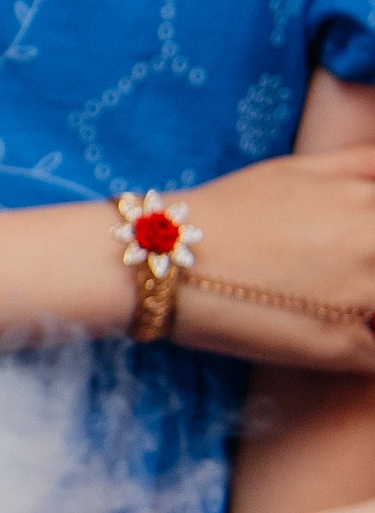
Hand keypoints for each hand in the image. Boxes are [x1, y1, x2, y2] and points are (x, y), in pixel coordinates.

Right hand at [172, 147, 374, 371]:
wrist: (159, 262)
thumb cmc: (227, 211)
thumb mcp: (299, 168)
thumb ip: (364, 162)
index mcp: (370, 206)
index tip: (364, 249)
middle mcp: (374, 248)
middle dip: (371, 272)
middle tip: (337, 278)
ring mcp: (364, 301)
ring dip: (368, 309)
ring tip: (329, 305)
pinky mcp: (341, 349)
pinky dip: (365, 349)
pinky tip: (336, 337)